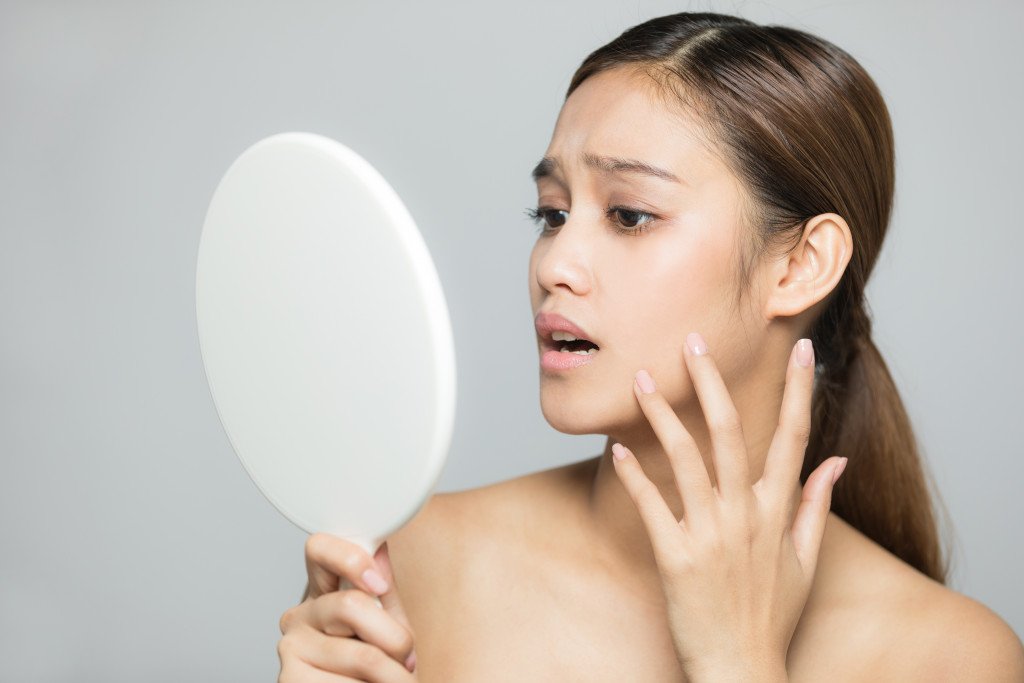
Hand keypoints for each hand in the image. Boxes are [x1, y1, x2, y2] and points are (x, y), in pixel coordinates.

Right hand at [277, 535, 417, 681]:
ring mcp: (290, 650)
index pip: (319, 549)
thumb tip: (379, 548)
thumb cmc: (377, 670)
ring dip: (394, 675)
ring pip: (363, 655)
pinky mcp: (290, 681)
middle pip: (351, 605)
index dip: (350, 560)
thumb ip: (383, 591)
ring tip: (395, 681)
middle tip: (407, 660)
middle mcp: (298, 618)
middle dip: (395, 638)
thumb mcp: (386, 626)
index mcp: (321, 595)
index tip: (379, 584)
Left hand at [612, 333, 846, 681]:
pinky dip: (635, 475)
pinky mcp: (676, 557)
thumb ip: (816, 503)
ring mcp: (711, 534)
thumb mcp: (806, 559)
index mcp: (778, 511)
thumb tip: (837, 459)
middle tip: (692, 341)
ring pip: (686, 459)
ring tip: (643, 380)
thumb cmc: (772, 614)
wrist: (741, 667)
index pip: (794, 438)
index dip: (800, 391)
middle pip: (730, 433)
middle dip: (711, 382)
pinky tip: (617, 448)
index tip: (802, 350)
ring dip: (662, 415)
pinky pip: (651, 505)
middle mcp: (746, 515)